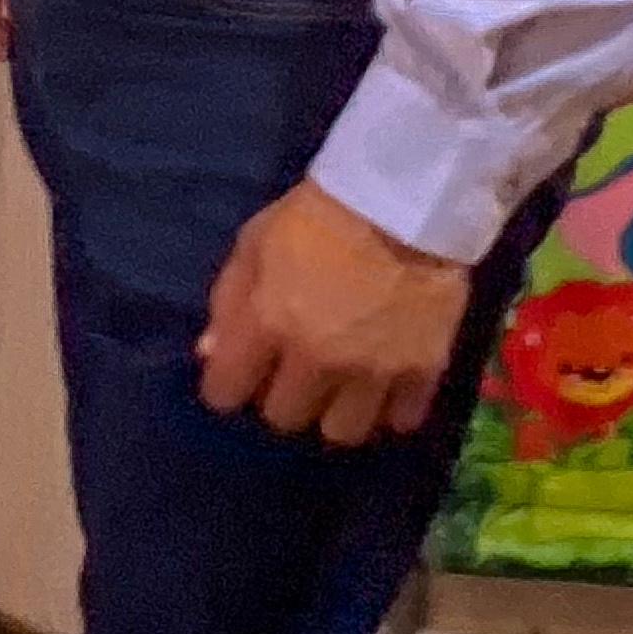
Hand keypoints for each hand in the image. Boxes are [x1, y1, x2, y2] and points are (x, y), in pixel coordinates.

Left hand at [197, 179, 472, 445]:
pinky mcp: (422, 371)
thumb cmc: (317, 216)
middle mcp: (317, 359)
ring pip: (341, 433)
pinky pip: (400, 421)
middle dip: (282, 397)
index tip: (240, 373)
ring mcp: (372, 371)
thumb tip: (210, 355)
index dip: (228, 385)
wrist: (406, 200)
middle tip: (294, 373)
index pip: (226, 393)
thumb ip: (228, 302)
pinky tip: (384, 386)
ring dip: (334, 412)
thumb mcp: (255, 243)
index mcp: (269, 324)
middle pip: (283, 418)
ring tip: (340, 387)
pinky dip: (390, 410)